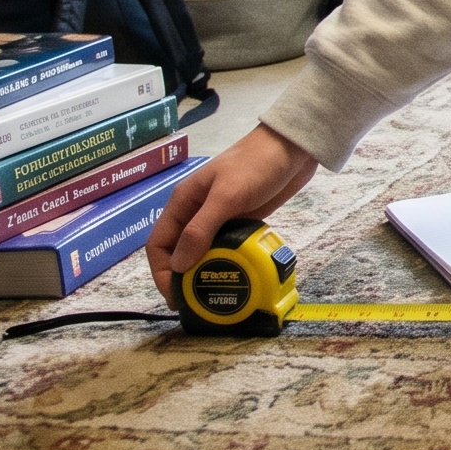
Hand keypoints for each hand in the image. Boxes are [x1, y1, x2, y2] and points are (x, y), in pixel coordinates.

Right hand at [145, 124, 318, 299]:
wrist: (293, 147)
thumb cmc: (256, 165)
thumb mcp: (227, 196)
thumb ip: (201, 229)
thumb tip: (178, 265)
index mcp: (183, 202)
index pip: (158, 244)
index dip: (161, 272)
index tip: (175, 296)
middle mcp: (195, 212)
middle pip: (178, 252)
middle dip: (183, 277)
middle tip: (197, 302)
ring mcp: (218, 218)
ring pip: (202, 252)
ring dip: (206, 271)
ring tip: (217, 295)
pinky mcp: (240, 221)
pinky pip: (226, 247)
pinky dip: (227, 262)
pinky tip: (237, 275)